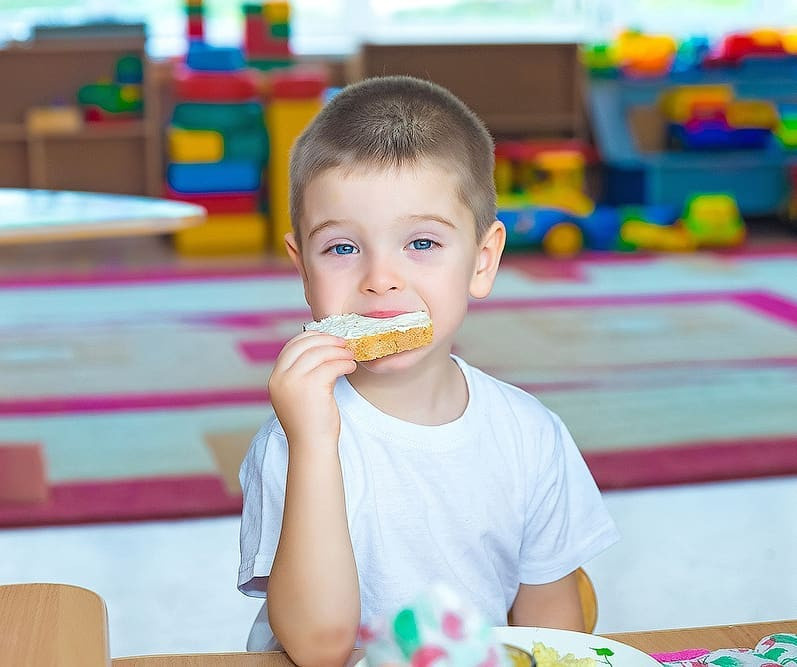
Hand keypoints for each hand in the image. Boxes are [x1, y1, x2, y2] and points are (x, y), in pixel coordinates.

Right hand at [268, 331, 355, 446]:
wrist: (312, 446)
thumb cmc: (310, 422)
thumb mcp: (297, 394)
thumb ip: (300, 374)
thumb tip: (320, 350)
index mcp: (275, 378)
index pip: (291, 346)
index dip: (311, 338)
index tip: (328, 339)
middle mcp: (281, 378)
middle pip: (304, 345)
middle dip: (326, 340)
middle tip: (343, 344)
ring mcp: (294, 381)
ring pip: (319, 353)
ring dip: (338, 351)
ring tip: (350, 356)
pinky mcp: (311, 386)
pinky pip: (331, 365)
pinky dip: (344, 363)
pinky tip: (351, 367)